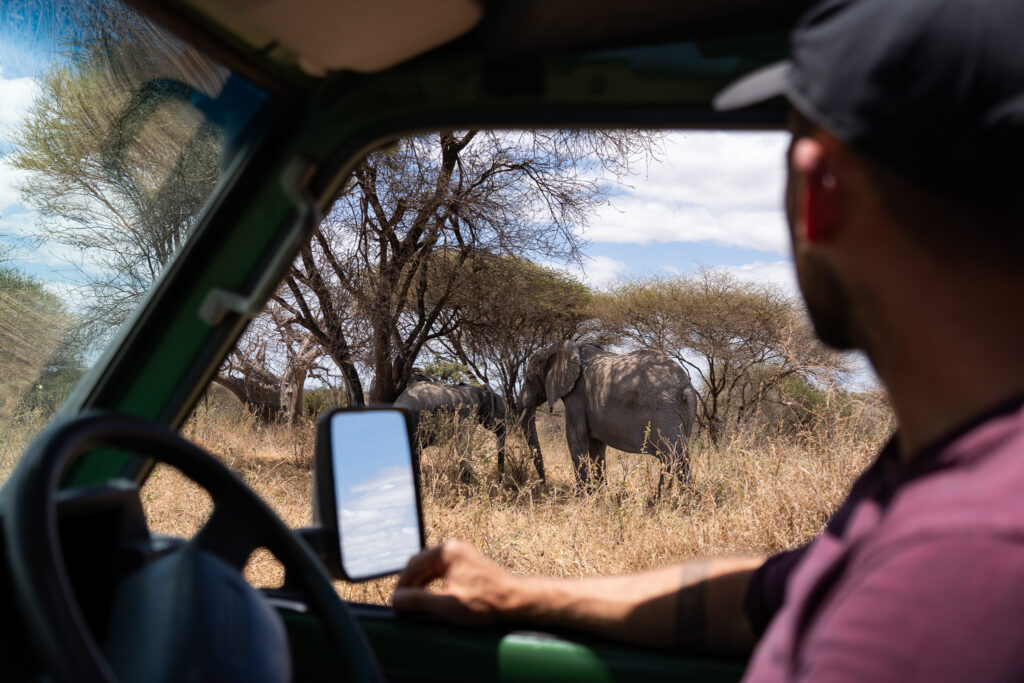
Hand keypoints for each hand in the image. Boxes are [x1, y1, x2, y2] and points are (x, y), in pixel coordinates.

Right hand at [392, 539, 521, 624]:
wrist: (516, 601)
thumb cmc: (486, 603)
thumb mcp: (447, 605)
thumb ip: (418, 601)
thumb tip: (395, 600)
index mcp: (447, 551)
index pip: (412, 565)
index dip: (401, 586)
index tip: (395, 604)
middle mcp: (454, 547)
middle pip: (420, 564)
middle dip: (410, 584)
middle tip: (403, 606)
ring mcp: (462, 553)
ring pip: (430, 567)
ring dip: (420, 584)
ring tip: (414, 604)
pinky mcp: (468, 562)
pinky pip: (441, 570)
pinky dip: (432, 583)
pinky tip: (431, 597)